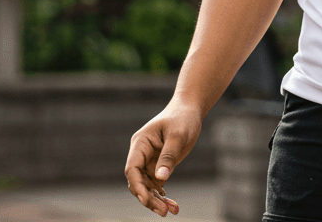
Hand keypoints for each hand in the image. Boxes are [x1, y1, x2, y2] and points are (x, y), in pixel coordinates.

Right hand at [126, 99, 201, 215]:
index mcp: (140, 143)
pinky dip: (163, 196)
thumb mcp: (178, 135)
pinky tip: (173, 205)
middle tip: (163, 211)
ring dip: (156, 200)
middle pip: (138, 181)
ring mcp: (149, 161)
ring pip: (147, 186)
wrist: (190, 110)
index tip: (146, 198)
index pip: (131, 168)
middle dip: (148, 197)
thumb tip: (160, 178)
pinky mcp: (159, 166)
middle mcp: (141, 154)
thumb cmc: (183, 117)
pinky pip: (157, 185)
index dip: (136, 185)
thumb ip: (169, 156)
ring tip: (170, 211)